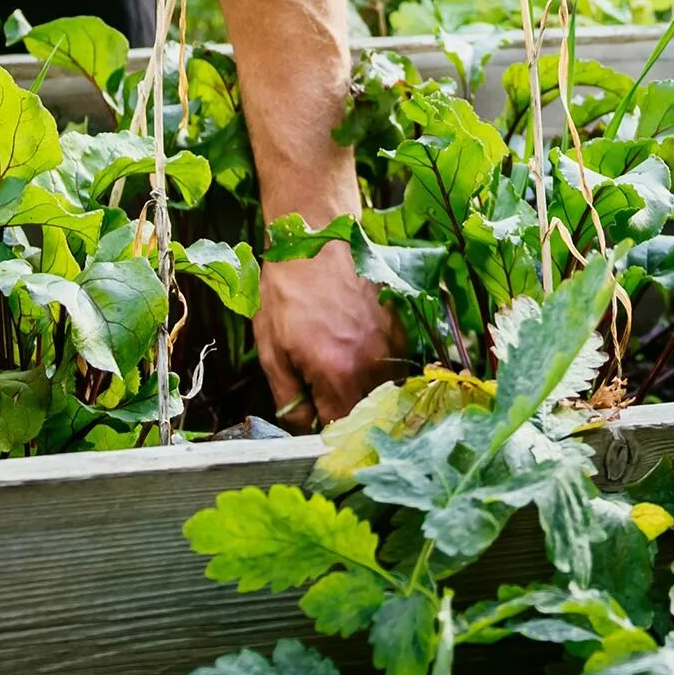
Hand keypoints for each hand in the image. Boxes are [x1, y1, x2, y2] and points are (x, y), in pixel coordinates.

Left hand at [254, 243, 405, 431]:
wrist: (317, 241)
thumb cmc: (286, 293)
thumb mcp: (271, 348)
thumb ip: (288, 396)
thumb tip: (301, 428)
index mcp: (336, 373)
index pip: (340, 428)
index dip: (325, 432)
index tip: (314, 423)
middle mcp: (373, 367)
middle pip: (365, 414)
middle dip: (344, 412)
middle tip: (322, 394)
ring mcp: (392, 349)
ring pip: (382, 393)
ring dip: (361, 392)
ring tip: (337, 368)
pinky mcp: (402, 333)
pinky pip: (393, 369)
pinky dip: (376, 371)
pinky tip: (355, 352)